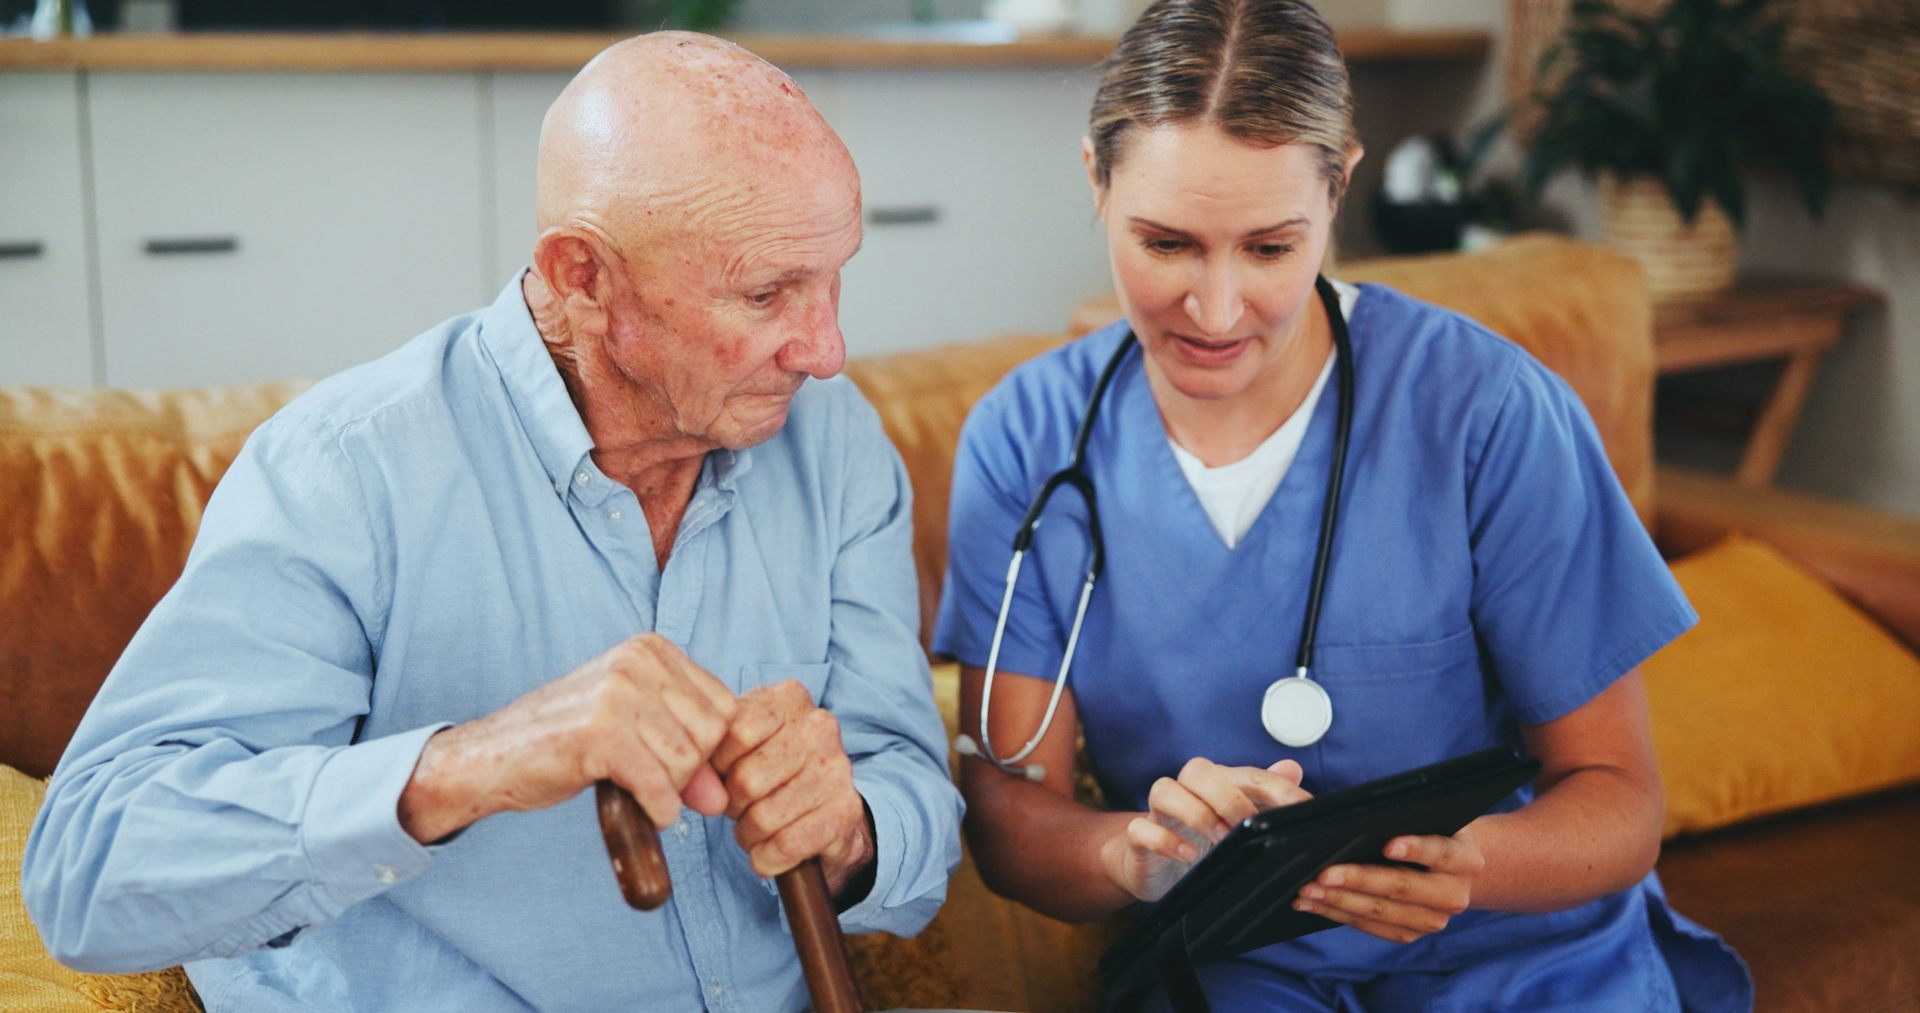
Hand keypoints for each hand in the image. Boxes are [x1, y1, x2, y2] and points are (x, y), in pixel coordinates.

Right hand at [399, 633, 736, 842]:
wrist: (492, 757)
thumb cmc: (565, 742)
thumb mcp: (634, 735)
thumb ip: (686, 758)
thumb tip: (723, 799)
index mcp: (649, 648)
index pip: (724, 706)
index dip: (708, 747)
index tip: (676, 763)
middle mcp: (636, 661)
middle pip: (711, 734)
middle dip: (690, 771)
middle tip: (651, 779)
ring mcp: (616, 694)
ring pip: (687, 762)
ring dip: (670, 792)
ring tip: (637, 789)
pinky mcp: (600, 734)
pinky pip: (659, 786)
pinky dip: (659, 810)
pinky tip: (645, 811)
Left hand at [711, 680, 872, 893]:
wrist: (824, 810)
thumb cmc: (768, 771)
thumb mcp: (738, 745)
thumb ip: (710, 747)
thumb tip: (689, 776)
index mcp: (788, 698)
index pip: (734, 732)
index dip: (717, 765)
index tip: (721, 775)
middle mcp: (819, 726)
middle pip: (747, 779)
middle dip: (732, 805)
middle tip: (738, 807)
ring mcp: (837, 768)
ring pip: (764, 817)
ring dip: (748, 835)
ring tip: (754, 828)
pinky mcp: (845, 811)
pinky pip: (787, 845)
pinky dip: (767, 858)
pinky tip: (769, 851)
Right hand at [1104, 757, 1310, 902]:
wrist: (1149, 865)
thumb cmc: (1199, 840)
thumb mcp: (1236, 821)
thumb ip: (1263, 795)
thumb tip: (1293, 768)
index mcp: (1217, 784)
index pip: (1249, 775)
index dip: (1279, 788)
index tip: (1305, 807)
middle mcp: (1187, 790)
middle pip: (1199, 771)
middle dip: (1228, 796)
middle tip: (1250, 825)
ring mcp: (1159, 812)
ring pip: (1165, 790)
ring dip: (1196, 813)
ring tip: (1220, 839)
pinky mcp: (1138, 838)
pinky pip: (1141, 829)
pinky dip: (1164, 840)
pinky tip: (1187, 856)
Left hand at [1292, 825, 1486, 943]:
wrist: (1453, 869)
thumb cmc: (1431, 831)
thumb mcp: (1430, 816)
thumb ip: (1406, 815)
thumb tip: (1359, 813)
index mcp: (1465, 859)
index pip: (1441, 851)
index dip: (1416, 848)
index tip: (1388, 844)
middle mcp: (1454, 893)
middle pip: (1403, 887)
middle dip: (1360, 879)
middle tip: (1324, 872)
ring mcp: (1434, 919)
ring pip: (1383, 912)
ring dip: (1341, 902)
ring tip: (1308, 890)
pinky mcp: (1412, 933)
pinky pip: (1372, 927)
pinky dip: (1339, 914)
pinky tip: (1314, 904)